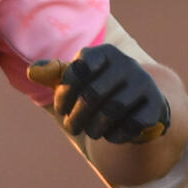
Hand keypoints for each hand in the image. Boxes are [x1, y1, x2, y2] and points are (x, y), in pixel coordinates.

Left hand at [27, 44, 171, 144]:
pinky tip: (110, 134)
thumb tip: (31, 71)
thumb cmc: (97, 88)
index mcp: (103, 52)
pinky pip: (132, 124)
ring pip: (113, 110)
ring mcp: (144, 83)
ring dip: (95, 127)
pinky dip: (117, 134)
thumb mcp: (74, 79)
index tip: (60, 108)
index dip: (63, 94)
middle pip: (93, 94)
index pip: (77, 71)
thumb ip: (53, 74)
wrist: (136, 104)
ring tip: (90, 132)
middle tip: (71, 127)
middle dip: (76, 116)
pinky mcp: (156, 105)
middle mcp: (126, 63)